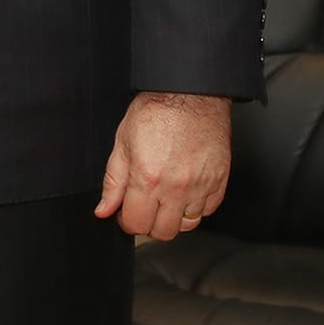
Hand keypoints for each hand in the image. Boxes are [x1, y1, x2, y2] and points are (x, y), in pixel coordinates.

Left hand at [94, 91, 230, 239]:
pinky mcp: (219, 182)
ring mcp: (200, 187)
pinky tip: (186, 189)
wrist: (191, 92)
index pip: (136, 224)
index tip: (127, 211)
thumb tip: (104, 209)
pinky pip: (207, 210)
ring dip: (174, 216)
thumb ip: (113, 181)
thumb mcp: (123, 141)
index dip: (127, 220)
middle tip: (146, 205)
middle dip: (149, 222)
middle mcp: (176, 187)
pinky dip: (196, 206)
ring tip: (166, 197)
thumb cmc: (157, 110)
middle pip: (162, 231)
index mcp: (148, 178)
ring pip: (187, 225)